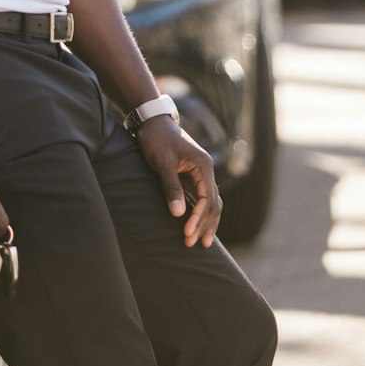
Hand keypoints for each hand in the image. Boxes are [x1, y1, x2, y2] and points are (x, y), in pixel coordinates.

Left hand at [136, 116, 221, 247]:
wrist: (152, 122)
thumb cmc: (157, 139)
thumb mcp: (162, 162)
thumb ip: (171, 187)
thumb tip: (178, 214)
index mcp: (204, 166)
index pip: (207, 199)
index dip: (199, 218)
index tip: (187, 232)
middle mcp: (206, 172)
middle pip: (213, 204)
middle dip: (204, 225)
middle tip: (191, 243)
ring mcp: (200, 175)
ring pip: (210, 204)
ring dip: (205, 223)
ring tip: (200, 243)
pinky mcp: (191, 178)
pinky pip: (200, 200)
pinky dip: (199, 215)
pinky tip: (196, 227)